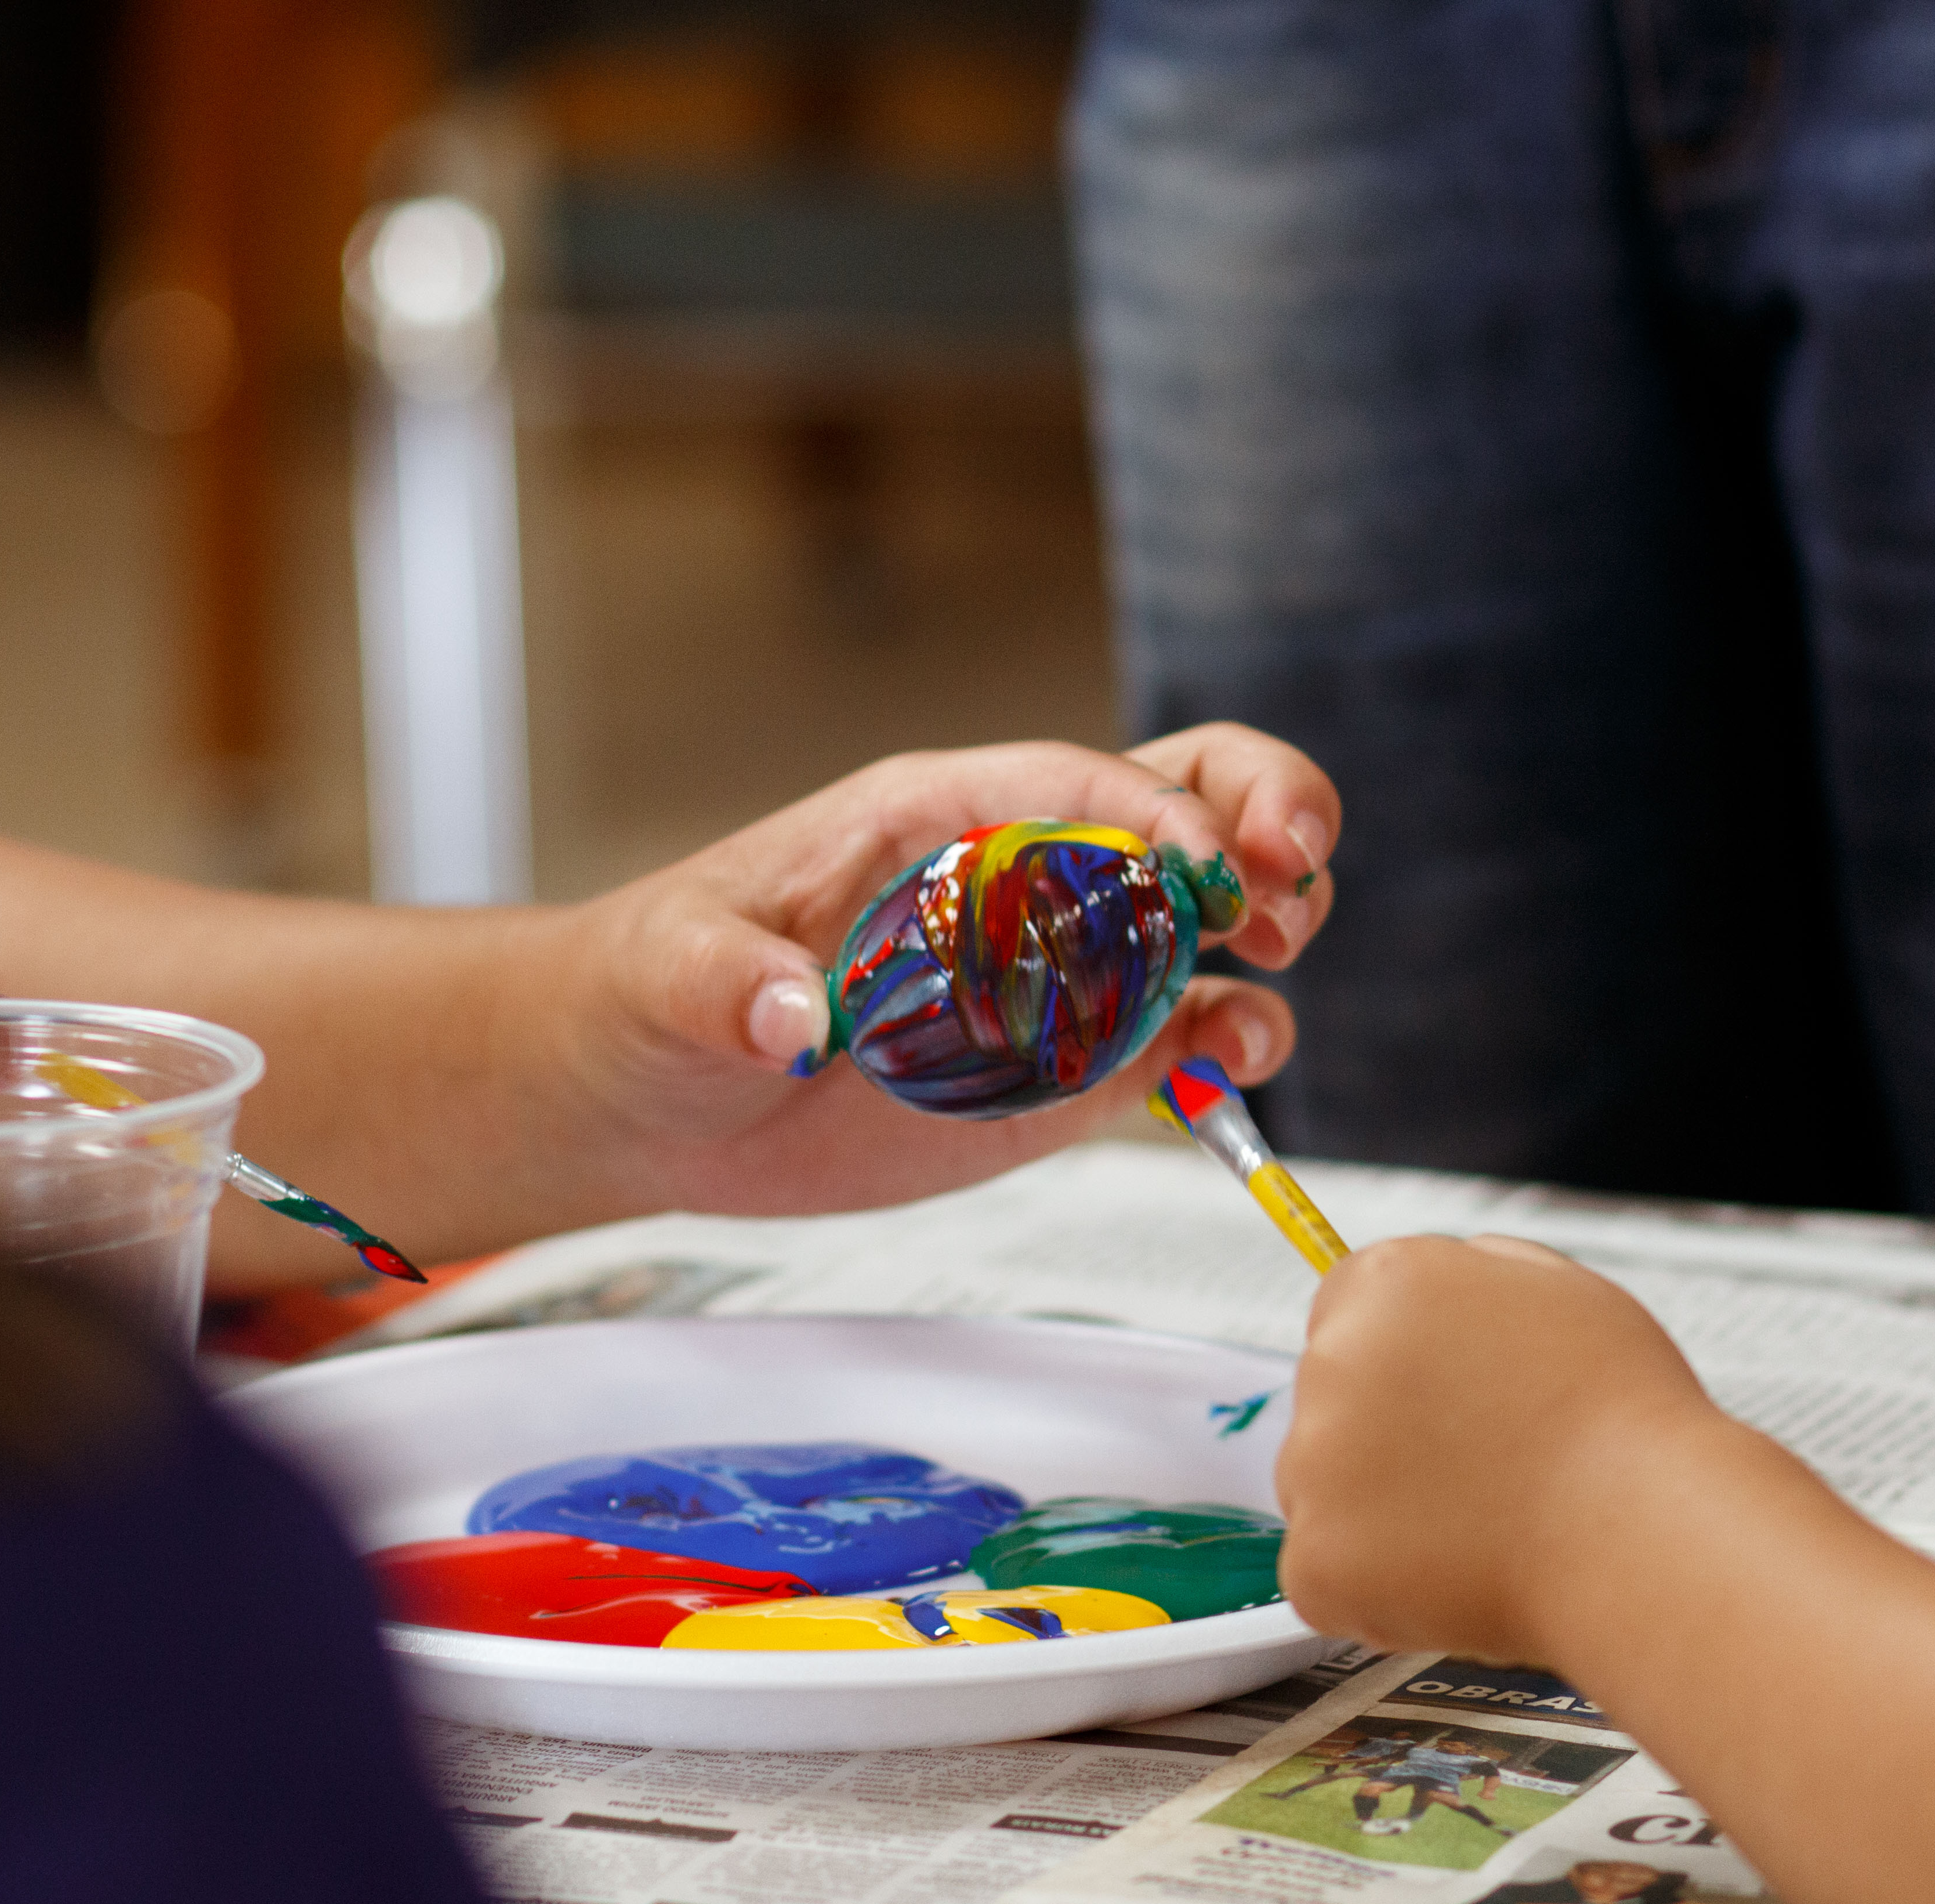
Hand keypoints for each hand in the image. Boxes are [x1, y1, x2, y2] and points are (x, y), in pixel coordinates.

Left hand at [538, 725, 1338, 1219]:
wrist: (646, 1092)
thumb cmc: (654, 991)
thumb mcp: (670, 973)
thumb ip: (727, 984)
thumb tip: (789, 1021)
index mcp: (937, 817)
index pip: (1076, 780)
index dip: (1155, 810)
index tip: (1206, 865)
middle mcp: (1017, 879)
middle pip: (1177, 803)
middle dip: (1260, 817)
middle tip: (1288, 879)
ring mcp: (1052, 972)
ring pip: (1200, 917)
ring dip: (1269, 923)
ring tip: (1278, 959)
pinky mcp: (1064, 1070)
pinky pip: (1177, 1040)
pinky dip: (1233, 1044)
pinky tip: (1238, 1066)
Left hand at [1275, 1234, 1722, 1660]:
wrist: (1643, 1535)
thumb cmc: (1624, 1420)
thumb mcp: (1562, 1293)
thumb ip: (1479, 1277)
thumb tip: (1443, 1281)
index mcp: (1388, 1283)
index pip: (1344, 1308)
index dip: (1398, 1361)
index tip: (1439, 1401)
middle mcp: (1332, 1360)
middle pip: (1330, 1402)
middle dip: (1386, 1437)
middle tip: (1478, 1472)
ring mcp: (1312, 1462)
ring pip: (1323, 1492)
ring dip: (1381, 1515)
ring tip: (1482, 1527)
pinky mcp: (1315, 1556)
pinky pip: (1328, 1575)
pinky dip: (1377, 1589)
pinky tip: (1456, 1578)